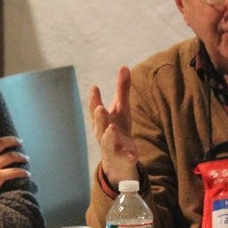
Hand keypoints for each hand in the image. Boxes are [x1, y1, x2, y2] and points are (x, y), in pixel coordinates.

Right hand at [89, 66, 138, 185]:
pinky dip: (128, 156)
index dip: (94, 99)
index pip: (95, 109)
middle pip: (99, 125)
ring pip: (108, 142)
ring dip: (109, 135)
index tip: (94, 87)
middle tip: (100, 108)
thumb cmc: (118, 129)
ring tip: (112, 127)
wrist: (118, 160)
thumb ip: (122, 89)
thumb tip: (124, 66)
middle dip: (99, 117)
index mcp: (102, 121)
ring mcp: (112, 147)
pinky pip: (125, 158)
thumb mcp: (121, 109)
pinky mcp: (123, 158)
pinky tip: (133, 155)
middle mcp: (103, 133)